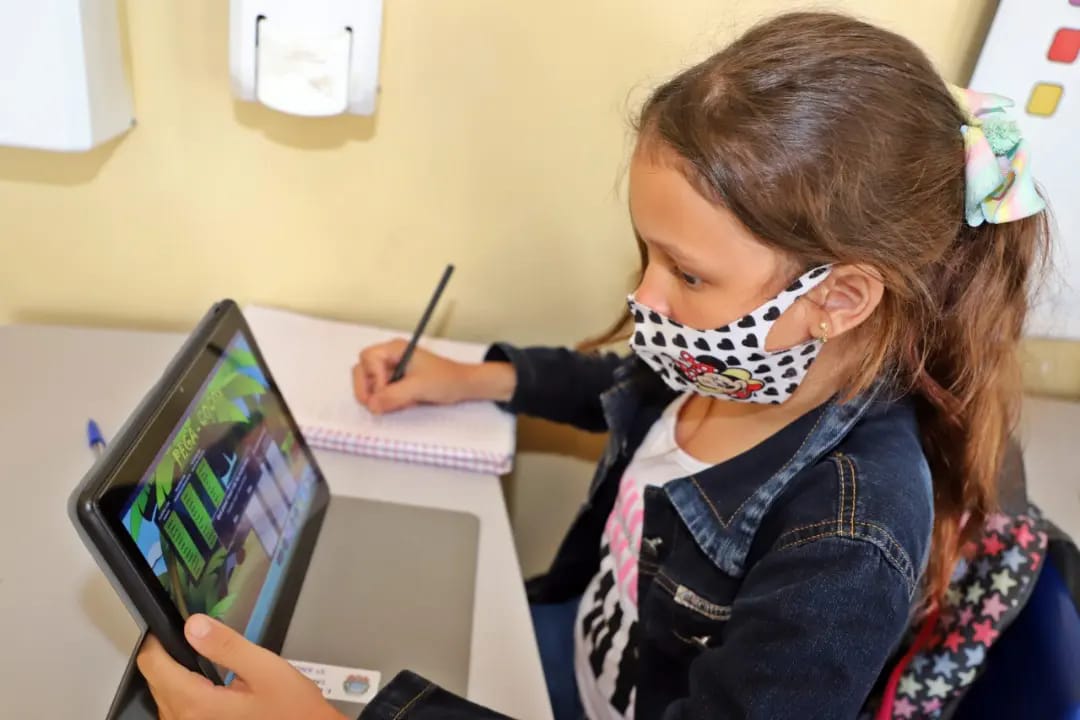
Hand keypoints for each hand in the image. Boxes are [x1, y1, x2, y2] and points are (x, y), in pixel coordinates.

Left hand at [136, 614, 346, 719]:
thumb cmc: (291, 707)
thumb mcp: (265, 669)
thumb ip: (226, 646)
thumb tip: (192, 625)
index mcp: (197, 704)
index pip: (153, 666)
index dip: (156, 641)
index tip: (172, 625)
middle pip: (155, 681)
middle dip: (168, 656)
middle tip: (195, 637)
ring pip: (163, 698)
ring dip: (174, 675)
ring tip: (200, 657)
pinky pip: (177, 711)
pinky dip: (183, 693)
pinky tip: (207, 685)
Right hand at [352, 339, 514, 413]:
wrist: (462, 386)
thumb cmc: (445, 379)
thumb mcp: (419, 387)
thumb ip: (394, 395)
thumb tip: (372, 405)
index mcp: (395, 349)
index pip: (367, 359)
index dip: (372, 377)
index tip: (385, 391)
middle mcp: (390, 357)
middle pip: (362, 371)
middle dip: (367, 389)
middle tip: (375, 406)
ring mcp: (391, 370)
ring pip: (369, 384)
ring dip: (377, 397)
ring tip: (396, 404)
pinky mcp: (395, 383)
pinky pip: (380, 393)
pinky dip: (386, 401)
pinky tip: (401, 404)